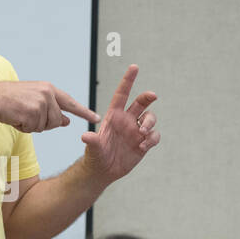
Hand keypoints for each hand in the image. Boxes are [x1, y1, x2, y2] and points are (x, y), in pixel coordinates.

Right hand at [0, 80, 99, 133]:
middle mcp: (47, 93)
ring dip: (32, 126)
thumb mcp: (34, 101)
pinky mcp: (33, 111)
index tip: (96, 118)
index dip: (84, 112)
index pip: (70, 102)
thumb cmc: (11, 101)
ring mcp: (41, 102)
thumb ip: (52, 109)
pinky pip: (34, 129)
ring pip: (45, 126)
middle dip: (44, 124)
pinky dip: (24, 127)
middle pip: (57, 121)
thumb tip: (67, 121)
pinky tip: (16, 117)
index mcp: (48, 89)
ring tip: (20, 114)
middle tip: (27, 115)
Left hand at [81, 64, 158, 182]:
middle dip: (148, 97)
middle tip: (153, 96)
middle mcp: (127, 120)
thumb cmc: (95, 156)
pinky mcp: (143, 143)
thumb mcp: (93, 148)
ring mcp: (136, 131)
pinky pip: (154, 135)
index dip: (128, 80)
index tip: (134, 67)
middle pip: (141, 102)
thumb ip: (92, 141)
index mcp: (114, 116)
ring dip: (150, 122)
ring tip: (142, 133)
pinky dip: (152, 138)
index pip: (122, 94)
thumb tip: (85, 136)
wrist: (103, 171)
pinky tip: (143, 146)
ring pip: (150, 118)